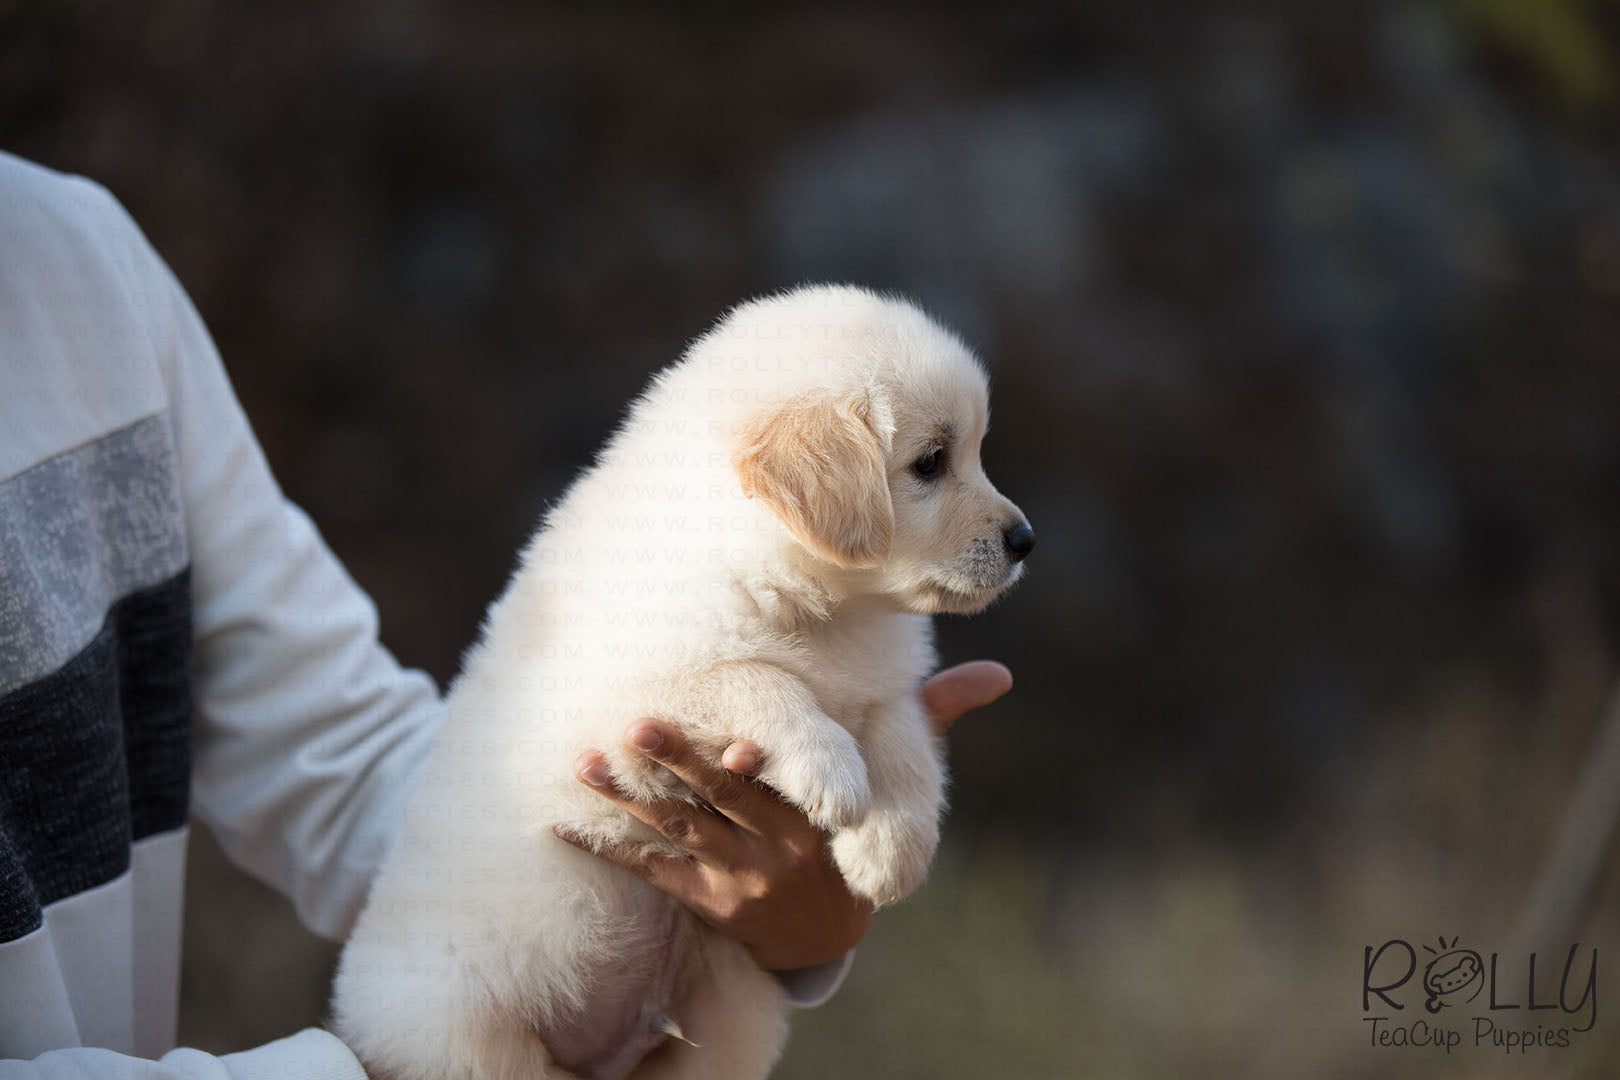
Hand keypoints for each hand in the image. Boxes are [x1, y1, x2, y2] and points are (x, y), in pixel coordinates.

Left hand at [553, 661, 1011, 970]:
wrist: (826, 934)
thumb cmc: (858, 835)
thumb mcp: (897, 787)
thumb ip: (934, 723)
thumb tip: (1000, 675)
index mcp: (813, 819)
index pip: (780, 788)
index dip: (753, 765)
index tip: (733, 735)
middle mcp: (769, 850)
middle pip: (717, 804)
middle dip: (677, 765)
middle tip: (636, 724)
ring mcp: (730, 879)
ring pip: (673, 834)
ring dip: (628, 800)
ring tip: (586, 761)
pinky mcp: (698, 898)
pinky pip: (647, 872)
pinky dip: (605, 847)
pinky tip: (563, 821)